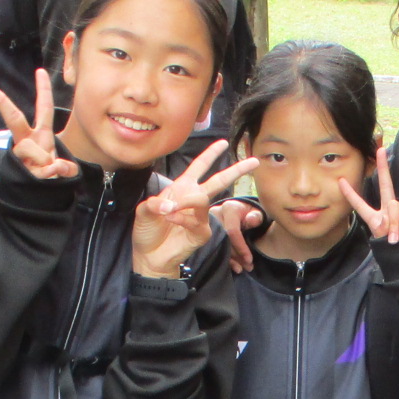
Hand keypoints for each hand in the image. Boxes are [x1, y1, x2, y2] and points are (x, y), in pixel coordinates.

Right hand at [0, 69, 78, 181]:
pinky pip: (38, 168)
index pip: (43, 108)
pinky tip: (49, 177)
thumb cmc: (46, 173)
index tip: (40, 71)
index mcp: (40, 134)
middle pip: (14, 118)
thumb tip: (59, 168)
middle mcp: (27, 140)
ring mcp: (21, 154)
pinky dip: (49, 174)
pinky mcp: (19, 167)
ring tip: (47, 171)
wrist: (32, 194)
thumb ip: (64, 168)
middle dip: (2, 103)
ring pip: (30, 149)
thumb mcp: (61, 168)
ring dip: (44, 162)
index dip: (43, 90)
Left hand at [132, 140, 258, 277]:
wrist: (149, 255)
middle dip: (236, 170)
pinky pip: (196, 219)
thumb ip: (154, 203)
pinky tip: (169, 219)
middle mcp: (195, 200)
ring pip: (202, 199)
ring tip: (167, 210)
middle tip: (254, 161)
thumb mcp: (144, 210)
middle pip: (219, 181)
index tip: (223, 143)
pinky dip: (181, 218)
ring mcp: (201, 217)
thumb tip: (170, 205)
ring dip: (184, 202)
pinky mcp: (202, 232)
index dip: (210, 154)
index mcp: (183, 188)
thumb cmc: (148, 230)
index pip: (199, 166)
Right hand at [211, 196, 263, 271]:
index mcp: (229, 208)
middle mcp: (216, 214)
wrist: (241, 211)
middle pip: (224, 241)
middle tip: (248, 267)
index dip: (241, 247)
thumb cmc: (251, 213)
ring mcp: (210, 224)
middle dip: (237, 256)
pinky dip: (226, 258)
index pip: (232, 231)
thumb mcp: (257, 213)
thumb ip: (256, 217)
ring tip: (243, 268)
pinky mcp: (207, 232)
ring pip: (218, 246)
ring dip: (231, 260)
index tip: (249, 259)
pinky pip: (215, 248)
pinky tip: (234, 266)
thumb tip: (250, 220)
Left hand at [339, 145, 398, 243]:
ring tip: (395, 240)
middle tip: (381, 149)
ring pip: (394, 207)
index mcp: (375, 217)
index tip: (340, 181)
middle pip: (385, 185)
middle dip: (383, 167)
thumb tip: (392, 218)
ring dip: (394, 225)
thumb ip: (385, 227)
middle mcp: (388, 210)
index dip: (350, 194)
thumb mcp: (383, 240)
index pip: (360, 204)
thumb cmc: (393, 250)